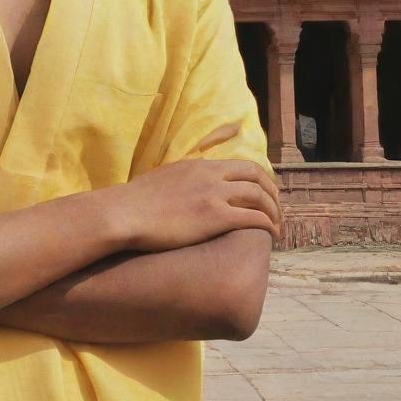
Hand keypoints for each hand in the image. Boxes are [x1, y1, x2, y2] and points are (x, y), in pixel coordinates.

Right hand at [103, 122, 281, 251]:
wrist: (124, 213)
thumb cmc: (135, 203)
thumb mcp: (162, 179)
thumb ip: (181, 180)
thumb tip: (185, 190)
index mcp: (198, 165)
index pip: (240, 164)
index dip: (259, 178)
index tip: (265, 192)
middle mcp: (210, 175)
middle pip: (255, 175)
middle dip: (272, 191)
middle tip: (276, 208)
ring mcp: (213, 195)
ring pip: (258, 196)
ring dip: (273, 211)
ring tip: (277, 226)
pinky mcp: (214, 217)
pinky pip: (252, 218)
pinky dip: (267, 225)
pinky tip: (271, 235)